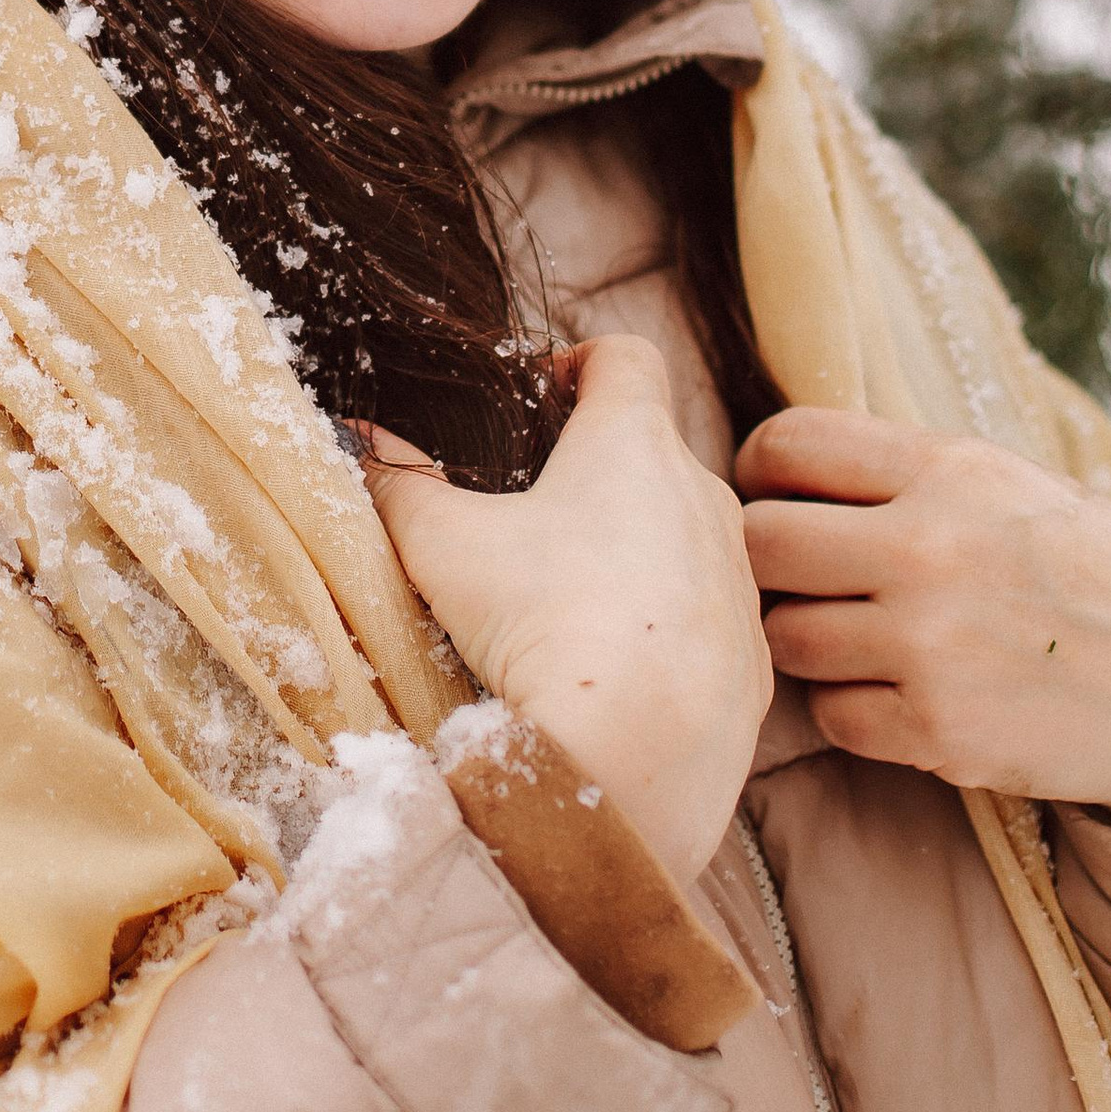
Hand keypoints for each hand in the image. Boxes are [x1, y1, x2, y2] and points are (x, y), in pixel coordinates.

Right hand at [362, 335, 773, 886]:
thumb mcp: (442, 543)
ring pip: (686, 538)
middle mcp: (703, 495)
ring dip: (637, 551)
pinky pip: (706, 619)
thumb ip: (396, 482)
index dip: (582, 361)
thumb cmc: (543, 623)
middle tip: (533, 512)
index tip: (542, 393)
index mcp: (634, 442)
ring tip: (570, 601)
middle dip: (598, 470)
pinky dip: (665, 628)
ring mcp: (737, 578)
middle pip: (655, 452)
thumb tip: (356, 441)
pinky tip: (615, 668)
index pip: (625, 356)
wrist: (636, 755)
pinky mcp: (754, 654)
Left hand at [736, 410, 1110, 866]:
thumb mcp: (1014, 484)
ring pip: (784, 638)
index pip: (788, 444)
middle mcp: (932, 549)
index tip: (776, 496)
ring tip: (858, 638)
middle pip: (760, 544)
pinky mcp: (940, 731)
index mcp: (951, 468)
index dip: (760, 470)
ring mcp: (932, 646)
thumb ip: (905, 475)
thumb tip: (774, 473)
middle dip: (766, 562)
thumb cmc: (1096, 575)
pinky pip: (832, 717)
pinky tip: (900, 693)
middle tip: (800, 578)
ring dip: (806, 641)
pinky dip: (852, 709)